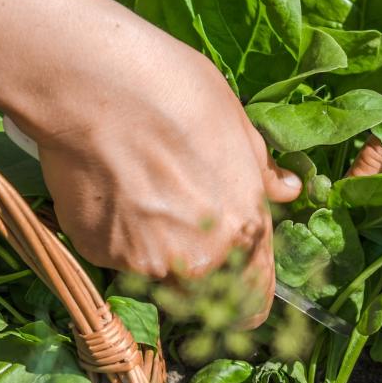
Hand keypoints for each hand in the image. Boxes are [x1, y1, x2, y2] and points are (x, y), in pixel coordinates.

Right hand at [32, 49, 300, 328]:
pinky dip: (113, 231)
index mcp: (244, 227)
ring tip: (136, 189)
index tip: (235, 289)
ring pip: (155, 270)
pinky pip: (113, 252)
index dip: (246, 293)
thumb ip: (258, 171)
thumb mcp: (234, 122)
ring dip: (152, 246)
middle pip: (202, 288)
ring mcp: (145, 261)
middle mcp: (200, 258)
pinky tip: (108, 185)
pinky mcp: (99, 252)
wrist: (96, 86)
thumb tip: (285, 190)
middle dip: (194, 264)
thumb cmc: (172, 91)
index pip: (254, 296)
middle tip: (174, 213)